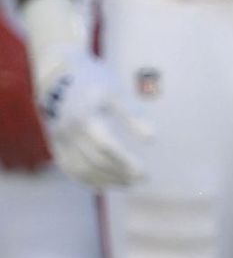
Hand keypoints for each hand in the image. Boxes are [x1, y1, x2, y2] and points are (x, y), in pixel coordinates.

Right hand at [37, 48, 148, 188]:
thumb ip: (132, 115)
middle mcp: (69, 130)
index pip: (106, 146)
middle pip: (94, 161)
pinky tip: (104, 184)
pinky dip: (86, 179)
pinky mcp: (55, 143)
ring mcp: (59, 138)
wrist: (59, 74)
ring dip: (104, 180)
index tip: (144, 172)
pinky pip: (69, 168)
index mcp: (86, 115)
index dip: (125, 162)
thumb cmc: (94, 81)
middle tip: (141, 179)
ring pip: (80, 169)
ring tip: (127, 183)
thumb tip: (152, 139)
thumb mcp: (116, 92)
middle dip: (119, 174)